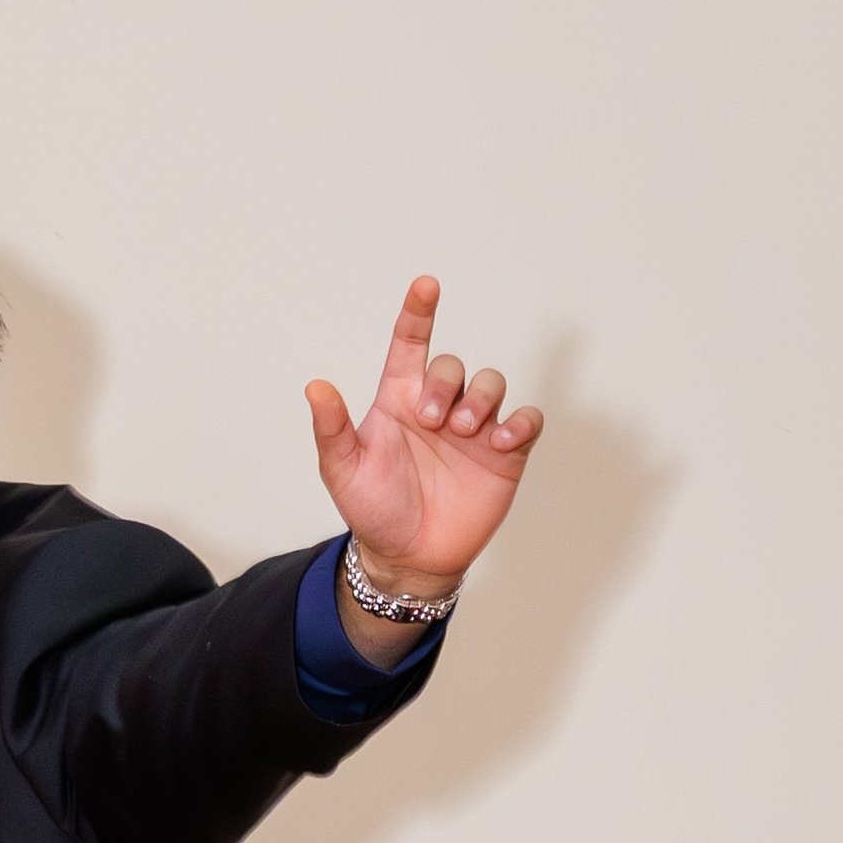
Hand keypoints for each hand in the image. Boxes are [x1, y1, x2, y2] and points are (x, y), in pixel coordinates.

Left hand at [304, 278, 542, 603]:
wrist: (408, 558)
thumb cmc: (374, 510)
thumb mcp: (343, 471)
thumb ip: (332, 429)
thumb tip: (315, 387)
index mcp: (400, 401)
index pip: (410, 344)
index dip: (419, 312)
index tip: (425, 285)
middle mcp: (439, 407)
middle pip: (454, 365)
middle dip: (445, 383)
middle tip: (432, 421)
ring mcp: (474, 429)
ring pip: (490, 383)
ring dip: (480, 400)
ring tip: (464, 432)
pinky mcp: (504, 454)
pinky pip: (527, 420)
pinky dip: (520, 423)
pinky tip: (500, 442)